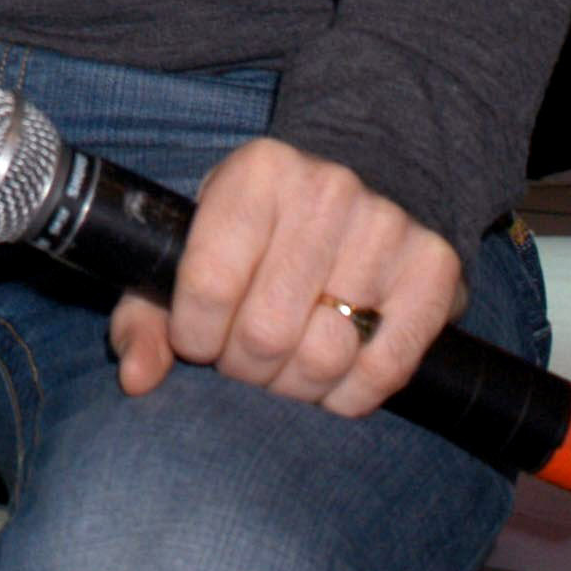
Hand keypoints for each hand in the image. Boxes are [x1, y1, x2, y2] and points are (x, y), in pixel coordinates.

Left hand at [110, 136, 462, 419]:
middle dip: (245, 366)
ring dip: (296, 386)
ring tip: (286, 367)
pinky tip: (334, 380)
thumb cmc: (263, 228)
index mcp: (257, 173)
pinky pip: (384, 370)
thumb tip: (136, 378)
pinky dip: (350, 396)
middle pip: (267, 332)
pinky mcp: (433, 270)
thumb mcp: (196, 244)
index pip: (209, 283)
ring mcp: (386, 228)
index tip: (199, 337)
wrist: (370, 177)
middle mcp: (326, 191)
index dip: (195, 334)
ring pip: (326, 357)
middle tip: (245, 358)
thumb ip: (148, 311)